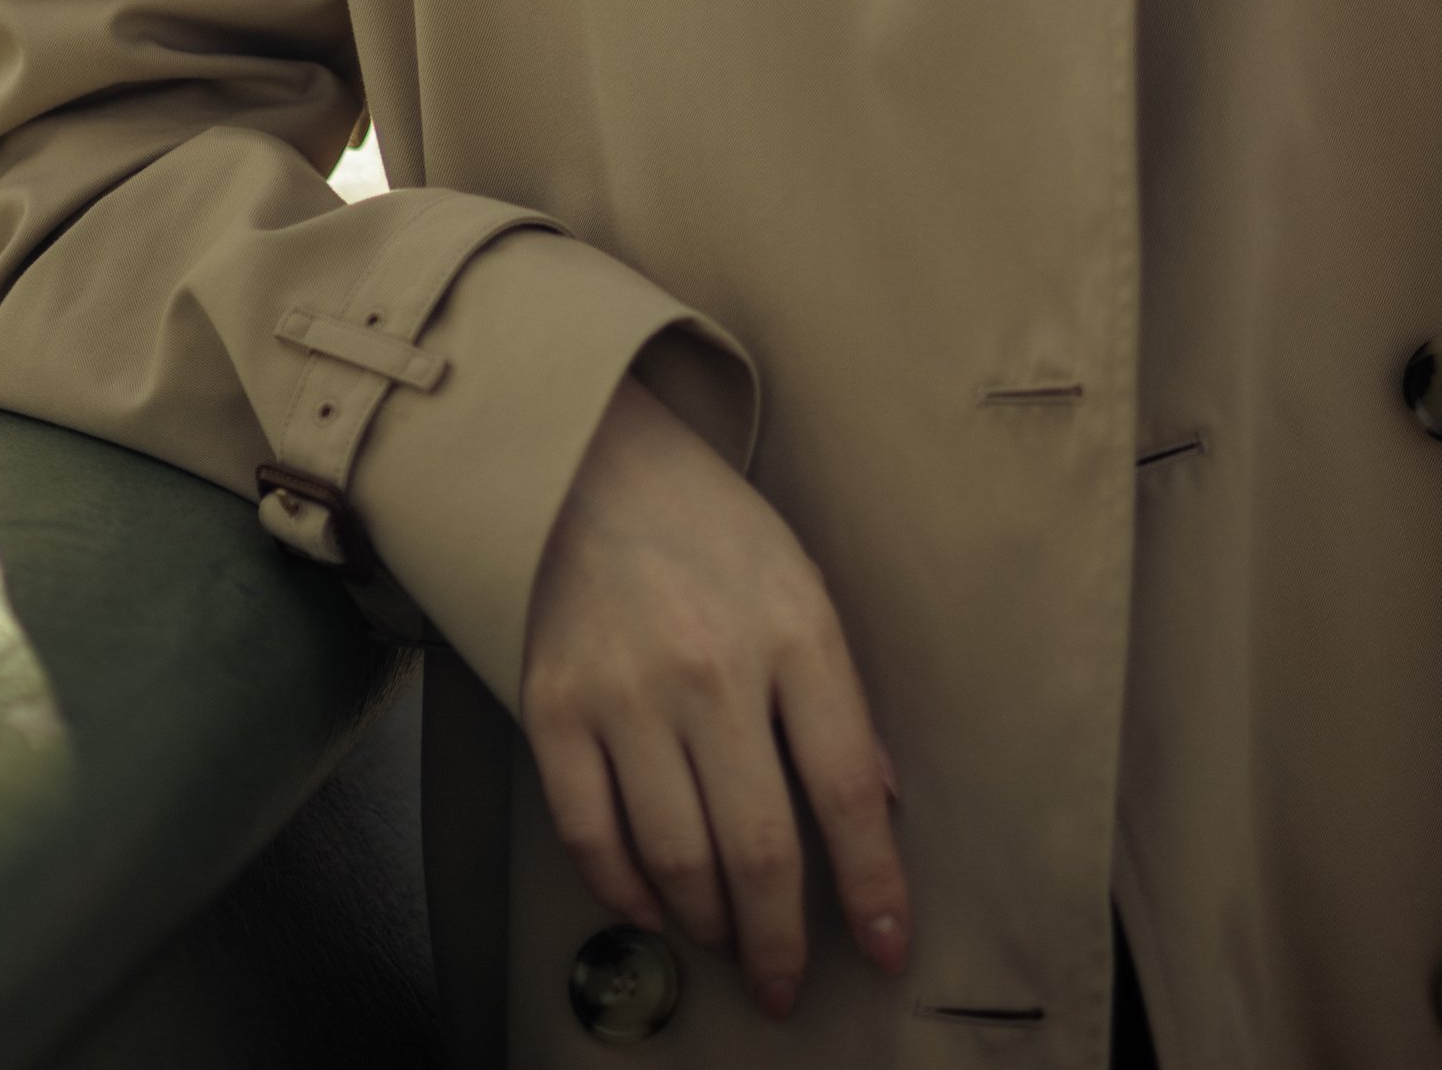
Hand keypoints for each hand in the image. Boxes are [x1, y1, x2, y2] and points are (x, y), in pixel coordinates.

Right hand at [520, 371, 910, 1019]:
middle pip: (757, 848)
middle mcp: (712, 669)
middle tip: (786, 982)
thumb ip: (838, 698)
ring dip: (708, 923)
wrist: (592, 459)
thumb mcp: (802, 586)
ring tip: (726, 938)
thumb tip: (874, 805)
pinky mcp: (554, 708)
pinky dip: (625, 892)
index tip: (888, 946)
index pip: (846, 790)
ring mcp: (626, 692)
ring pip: (676, 857)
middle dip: (780, 939)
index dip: (871, 884)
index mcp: (794, 632)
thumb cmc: (712, 529)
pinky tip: (652, 905)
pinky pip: (591, 836)